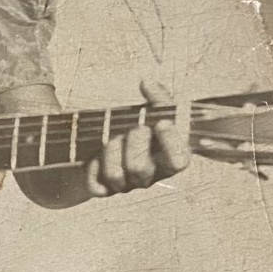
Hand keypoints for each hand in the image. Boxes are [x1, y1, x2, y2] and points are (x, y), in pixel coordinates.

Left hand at [85, 79, 190, 195]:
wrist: (114, 144)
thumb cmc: (141, 126)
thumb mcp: (154, 110)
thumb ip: (157, 97)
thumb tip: (147, 83)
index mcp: (170, 158)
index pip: (179, 162)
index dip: (170, 143)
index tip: (161, 122)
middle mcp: (150, 176)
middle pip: (140, 168)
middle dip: (133, 142)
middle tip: (134, 127)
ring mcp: (128, 185)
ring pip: (116, 176)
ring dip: (110, 151)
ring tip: (113, 138)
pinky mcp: (106, 189)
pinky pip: (96, 185)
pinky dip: (93, 167)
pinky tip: (97, 155)